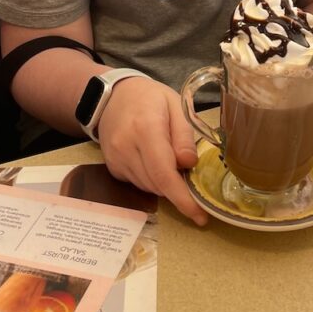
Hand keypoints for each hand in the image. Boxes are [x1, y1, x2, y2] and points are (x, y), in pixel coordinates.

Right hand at [97, 77, 207, 226]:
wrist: (113, 95)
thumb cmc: (150, 98)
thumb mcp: (176, 105)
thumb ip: (184, 135)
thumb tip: (190, 165)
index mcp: (145, 129)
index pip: (164, 174)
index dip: (183, 199)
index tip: (200, 215)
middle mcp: (126, 148)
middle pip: (158, 185)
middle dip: (179, 188)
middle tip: (190, 172)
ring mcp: (116, 160)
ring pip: (149, 188)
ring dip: (166, 184)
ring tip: (171, 160)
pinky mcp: (112, 168)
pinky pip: (139, 184)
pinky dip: (153, 180)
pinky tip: (155, 161)